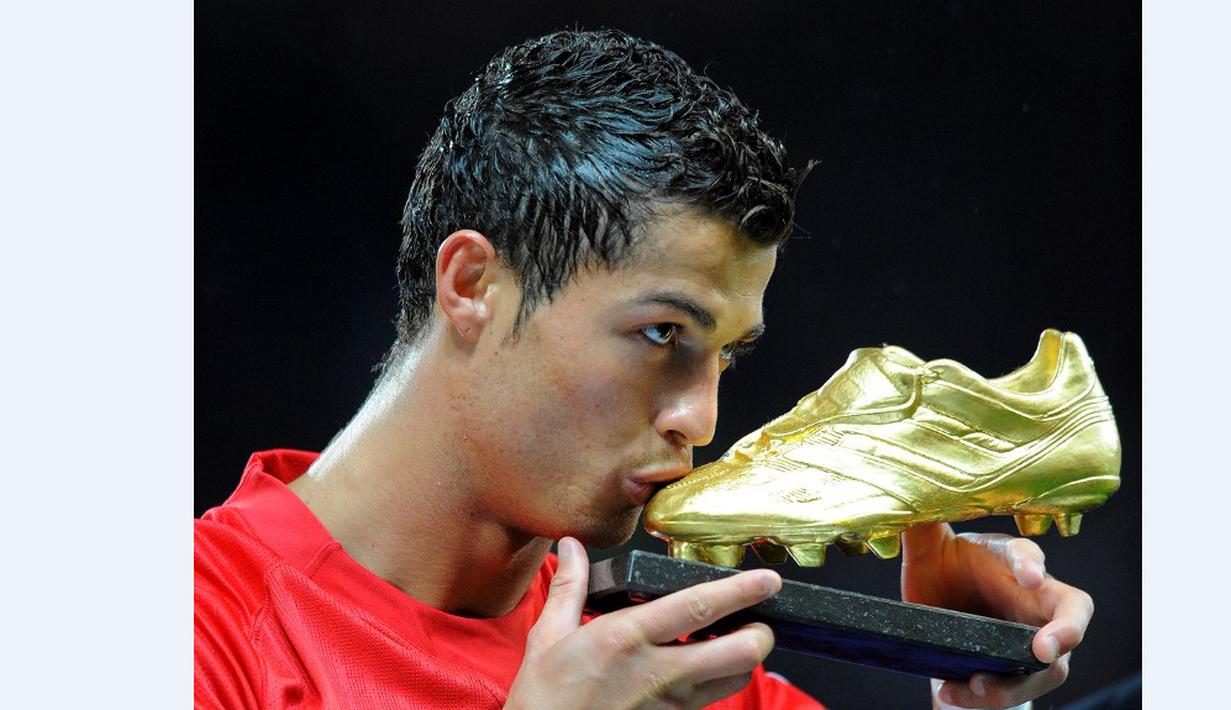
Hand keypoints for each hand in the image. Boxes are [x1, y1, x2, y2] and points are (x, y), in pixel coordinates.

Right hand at [504, 537, 780, 709]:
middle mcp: (657, 671)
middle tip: (759, 617)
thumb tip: (571, 546)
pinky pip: (710, 699)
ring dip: (742, 658)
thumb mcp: (549, 637)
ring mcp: (669, 703)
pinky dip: (718, 680)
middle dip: (761, 633)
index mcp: (626, 637)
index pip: (697, 607)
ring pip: (734, 680)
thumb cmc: (543, 698)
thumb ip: (570, 587)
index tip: (767, 578)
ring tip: (732, 638)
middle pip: (738, 654)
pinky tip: (702, 664)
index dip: (740, 591)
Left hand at [901, 523, 1092, 708]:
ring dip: (1015, 681)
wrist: (936, 611)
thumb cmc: (943, 572)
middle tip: (1043, 650)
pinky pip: (1014, 690)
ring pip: (1047, 667)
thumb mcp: (927, 551)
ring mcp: (1033, 638)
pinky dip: (985, 698)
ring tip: (975, 685)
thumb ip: (923, 529)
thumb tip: (913, 500)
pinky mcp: (1019, 671)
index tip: (1030, 572)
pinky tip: (950, 694)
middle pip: (1071, 612)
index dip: (1032, 562)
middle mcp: (1032, 598)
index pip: (1029, 555)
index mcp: (1009, 560)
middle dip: (1066, 631)